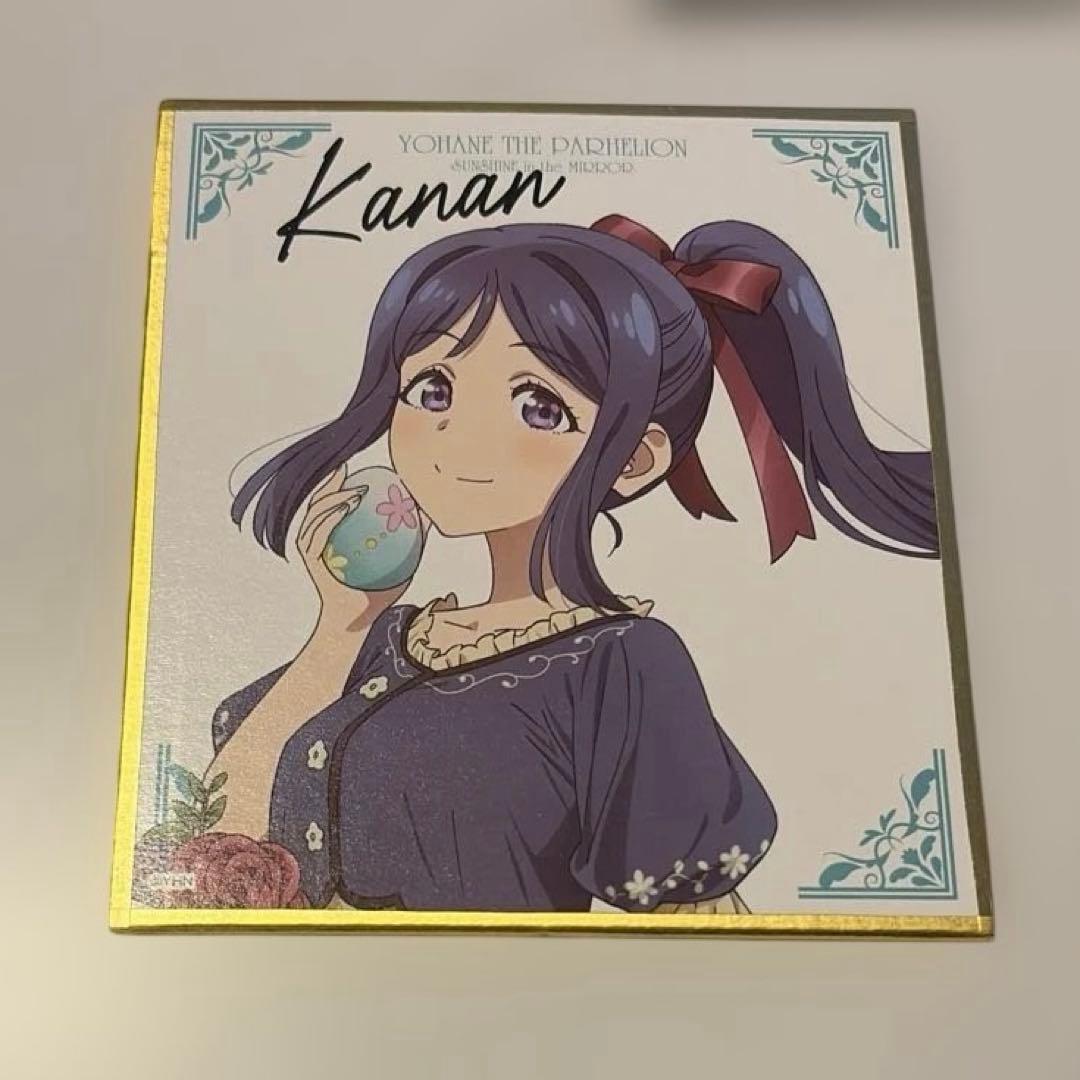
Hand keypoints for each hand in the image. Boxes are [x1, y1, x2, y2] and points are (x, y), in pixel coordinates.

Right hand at [294, 464, 412, 634]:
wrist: (357, 621)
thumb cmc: (377, 594)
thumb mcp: (402, 563)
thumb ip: (412, 540)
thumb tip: (430, 517)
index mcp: (333, 536)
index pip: (334, 502)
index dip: (341, 482)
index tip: (359, 468)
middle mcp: (317, 538)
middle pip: (320, 501)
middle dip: (332, 482)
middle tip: (350, 469)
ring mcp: (311, 547)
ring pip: (316, 513)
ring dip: (332, 496)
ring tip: (353, 489)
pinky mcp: (309, 558)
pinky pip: (317, 532)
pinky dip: (330, 516)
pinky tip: (345, 506)